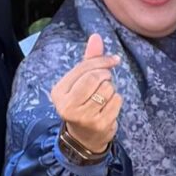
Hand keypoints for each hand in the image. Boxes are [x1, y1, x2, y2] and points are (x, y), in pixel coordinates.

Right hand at [49, 33, 121, 162]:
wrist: (83, 138)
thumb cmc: (82, 104)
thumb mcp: (79, 82)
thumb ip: (88, 60)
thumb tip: (96, 36)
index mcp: (58, 92)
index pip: (84, 68)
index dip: (102, 61)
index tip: (113, 60)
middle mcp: (67, 105)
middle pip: (96, 77)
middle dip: (106, 76)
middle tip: (106, 81)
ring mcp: (83, 117)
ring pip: (108, 89)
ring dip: (111, 89)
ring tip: (103, 97)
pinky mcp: (99, 125)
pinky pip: (116, 101)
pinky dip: (116, 101)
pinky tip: (108, 107)